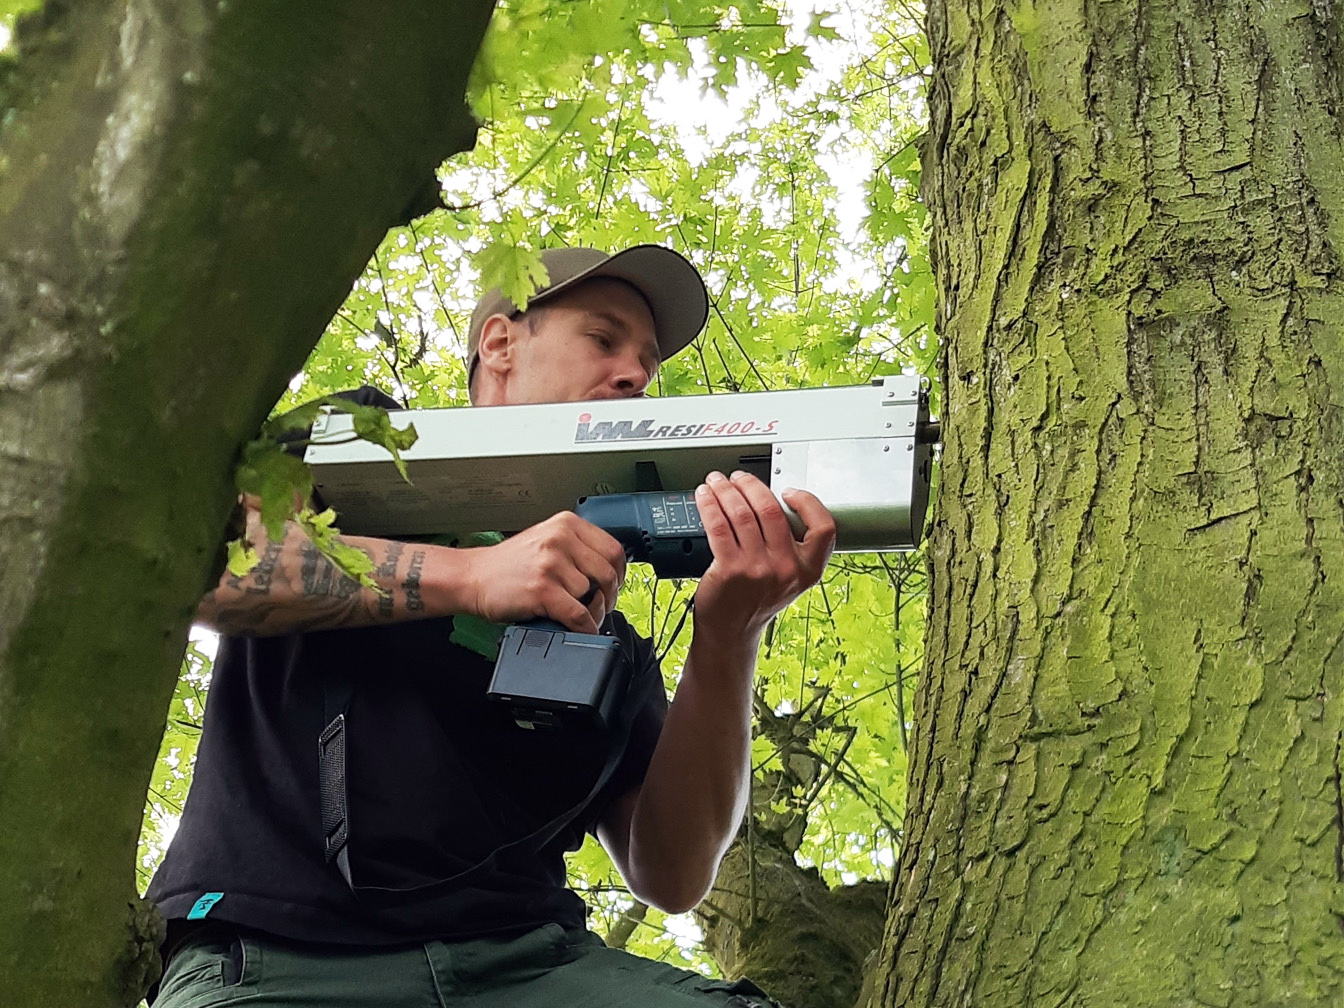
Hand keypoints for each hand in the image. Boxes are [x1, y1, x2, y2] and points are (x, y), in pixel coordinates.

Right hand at [459, 512, 626, 633]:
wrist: (472, 577)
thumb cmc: (508, 564)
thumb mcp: (545, 540)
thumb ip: (576, 549)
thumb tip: (610, 573)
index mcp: (566, 524)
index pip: (613, 548)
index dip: (620, 573)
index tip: (615, 585)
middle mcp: (560, 540)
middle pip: (608, 573)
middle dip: (609, 596)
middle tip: (600, 606)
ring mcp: (551, 564)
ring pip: (592, 595)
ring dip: (592, 612)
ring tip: (579, 615)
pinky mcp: (542, 590)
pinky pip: (578, 615)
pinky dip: (585, 628)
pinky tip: (580, 629)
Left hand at [692, 471, 835, 648]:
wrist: (731, 632)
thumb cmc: (756, 601)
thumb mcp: (787, 577)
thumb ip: (789, 546)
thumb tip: (769, 502)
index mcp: (808, 569)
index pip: (823, 527)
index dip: (807, 503)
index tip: (789, 492)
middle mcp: (786, 569)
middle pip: (772, 510)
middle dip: (750, 485)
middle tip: (738, 478)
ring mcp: (758, 570)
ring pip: (742, 513)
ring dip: (725, 491)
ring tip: (716, 483)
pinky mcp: (730, 570)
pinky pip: (718, 526)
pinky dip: (709, 505)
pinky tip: (704, 498)